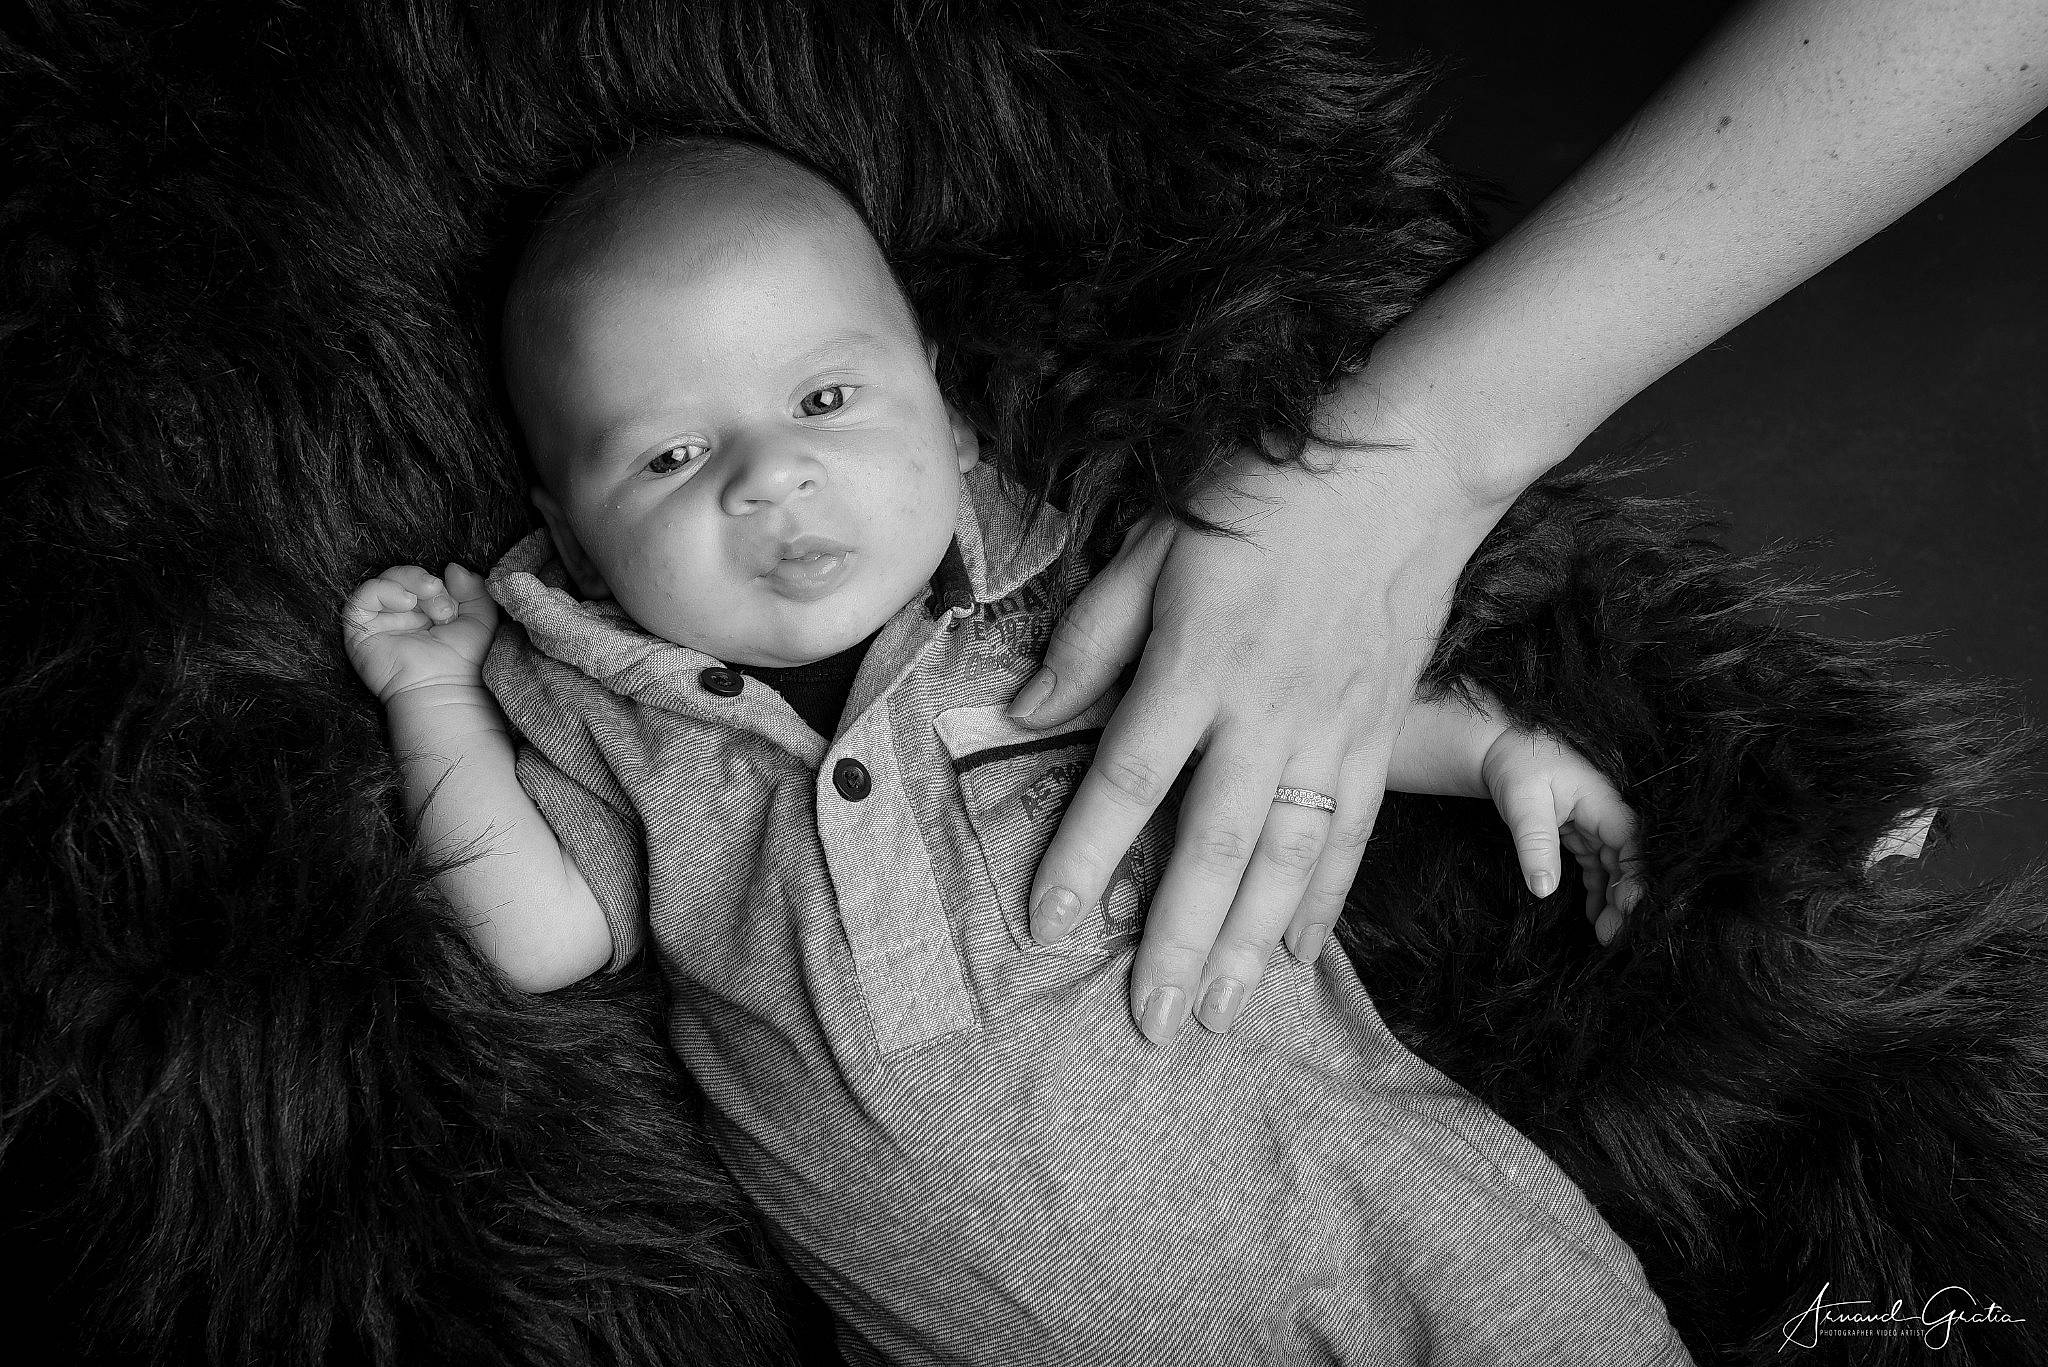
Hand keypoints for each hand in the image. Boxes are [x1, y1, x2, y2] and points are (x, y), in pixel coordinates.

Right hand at [342, 563, 497, 702]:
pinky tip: (406, 602)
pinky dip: (385, 590)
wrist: (442, 689)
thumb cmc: (463, 661)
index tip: (455, 604)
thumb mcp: (480, 619)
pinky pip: (362, 596)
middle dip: (426, 582)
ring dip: (409, 583)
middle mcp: (401, 615)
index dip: (440, 583)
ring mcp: (380, 622)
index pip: (424, 580)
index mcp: (426, 612)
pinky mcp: (359, 630)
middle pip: (403, 576)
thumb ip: (474, 590)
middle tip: (442, 602)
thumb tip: (452, 566)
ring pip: (384, 581)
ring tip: (428, 600)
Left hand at [1012, 443, 1511, 1044]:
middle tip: (1150, 1021)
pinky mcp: (1379, 734)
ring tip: (1220, 1015)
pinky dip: (1326, 899)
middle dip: (1178, 939)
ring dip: (1250, 942)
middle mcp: (1264, 712)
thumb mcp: (1154, 546)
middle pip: (1213, 844)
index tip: (1048, 924)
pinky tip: (1297, 954)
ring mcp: (1331, 730)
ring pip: (1288, 858)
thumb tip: (1025, 714)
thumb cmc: (1262, 498)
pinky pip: (1352, 833)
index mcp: (1195, 664)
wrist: (1402, 468)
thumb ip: (1090, 639)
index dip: (1084, 855)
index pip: (1129, 778)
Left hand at [1479, 726, 1641, 945]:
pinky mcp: (1584, 833)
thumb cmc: (1515, 765)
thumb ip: (1535, 844)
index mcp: (1603, 802)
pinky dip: (1600, 891)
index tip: (1630, 911)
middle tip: (1613, 937)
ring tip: (1606, 935)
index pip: (1633, 845)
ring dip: (1614, 900)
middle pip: (1630, 861)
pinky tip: (1595, 917)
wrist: (1498, 746)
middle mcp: (1607, 814)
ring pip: (1617, 868)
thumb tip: (1544, 889)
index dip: (1636, 879)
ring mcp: (1597, 824)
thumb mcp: (1522, 804)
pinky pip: (1600, 866)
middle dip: (1627, 900)